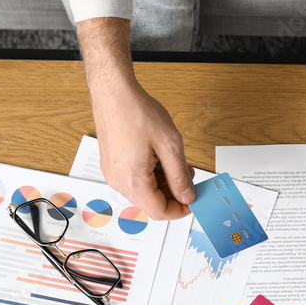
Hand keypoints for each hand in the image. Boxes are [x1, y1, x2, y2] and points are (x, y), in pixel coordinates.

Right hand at [77, 17, 194, 220]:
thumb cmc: (136, 112)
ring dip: (163, 184)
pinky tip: (161, 158)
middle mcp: (118, 181)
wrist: (114, 92)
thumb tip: (187, 195)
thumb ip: (180, 175)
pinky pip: (135, 180)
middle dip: (173, 194)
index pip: (160, 212)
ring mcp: (113, 173)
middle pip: (151, 204)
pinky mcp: (112, 165)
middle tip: (189, 178)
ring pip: (144, 192)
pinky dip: (152, 175)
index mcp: (132, 180)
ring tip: (176, 164)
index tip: (194, 201)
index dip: (180, 210)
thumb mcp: (170, 145)